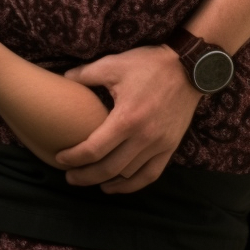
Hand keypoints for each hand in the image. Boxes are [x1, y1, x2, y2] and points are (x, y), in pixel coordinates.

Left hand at [57, 45, 200, 193]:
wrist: (188, 67)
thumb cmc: (148, 65)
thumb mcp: (114, 64)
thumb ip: (86, 74)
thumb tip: (63, 78)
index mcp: (126, 118)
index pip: (94, 149)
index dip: (74, 157)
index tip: (61, 158)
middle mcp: (143, 137)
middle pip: (108, 168)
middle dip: (85, 176)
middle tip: (70, 176)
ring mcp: (159, 145)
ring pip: (128, 175)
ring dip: (107, 182)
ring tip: (91, 180)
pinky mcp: (170, 147)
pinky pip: (150, 175)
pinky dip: (132, 185)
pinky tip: (118, 184)